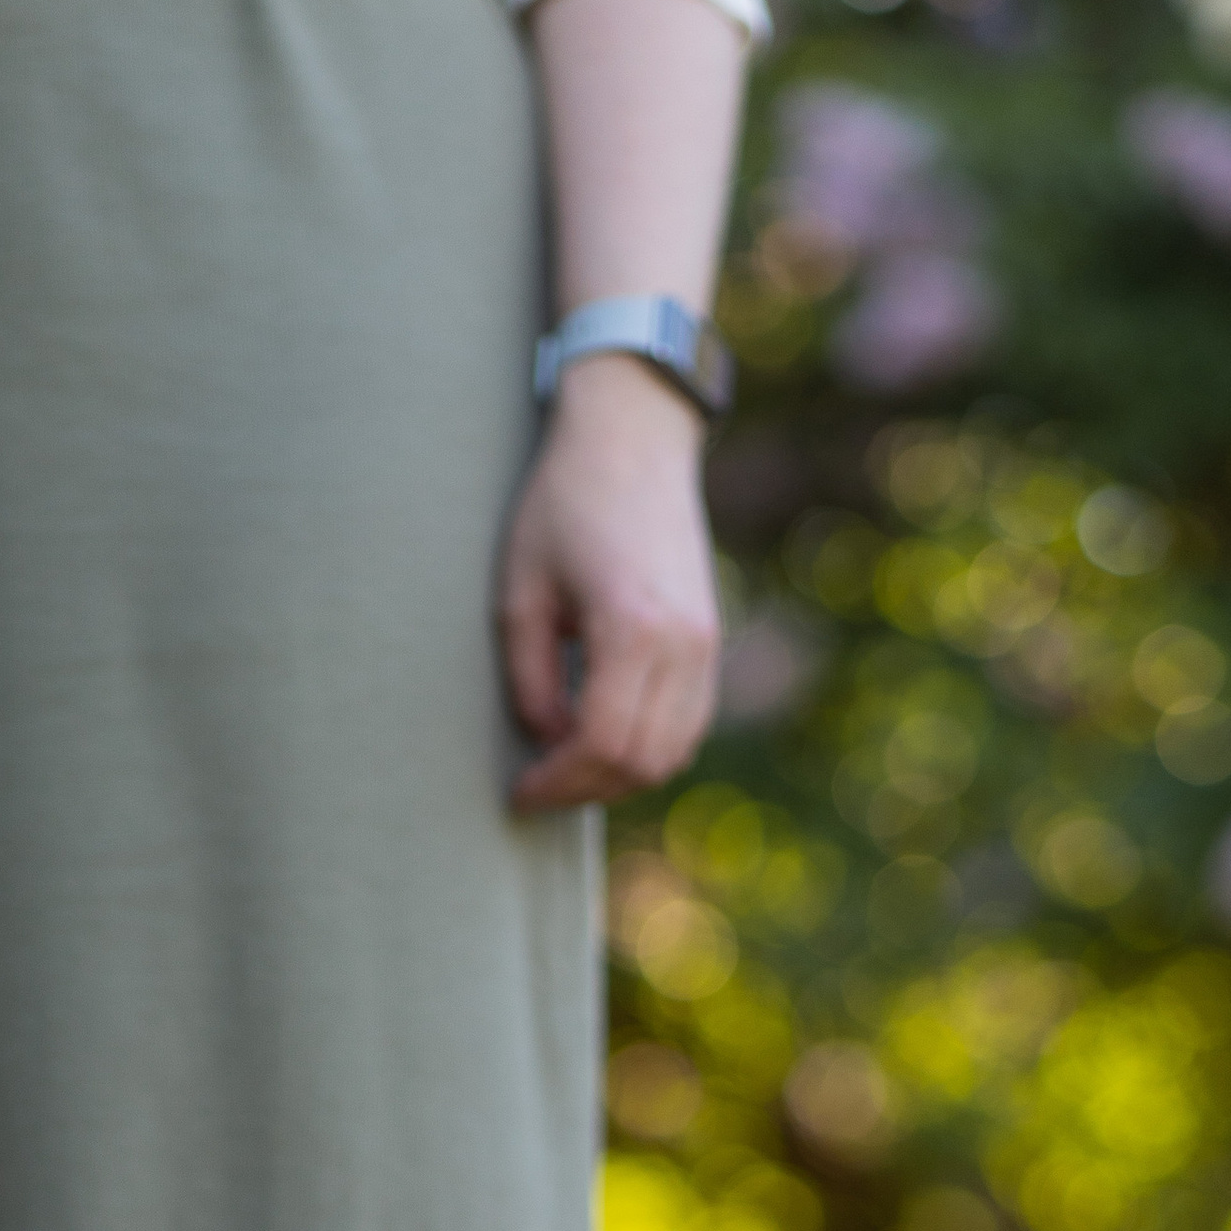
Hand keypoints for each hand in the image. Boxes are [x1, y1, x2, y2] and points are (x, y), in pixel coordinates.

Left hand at [499, 356, 720, 812]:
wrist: (634, 439)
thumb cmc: (564, 502)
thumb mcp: (520, 589)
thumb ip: (529, 676)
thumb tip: (546, 739)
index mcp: (632, 627)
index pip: (601, 743)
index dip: (557, 782)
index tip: (519, 792)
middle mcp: (683, 643)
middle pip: (642, 761)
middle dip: (585, 789)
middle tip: (538, 789)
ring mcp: (706, 644)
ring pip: (674, 752)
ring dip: (620, 775)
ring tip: (568, 767)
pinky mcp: (710, 641)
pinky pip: (689, 724)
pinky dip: (649, 748)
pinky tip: (603, 738)